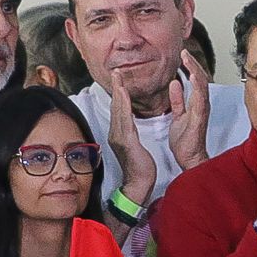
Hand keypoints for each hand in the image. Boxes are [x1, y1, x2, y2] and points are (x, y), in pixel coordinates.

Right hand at [107, 73, 157, 206]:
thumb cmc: (140, 169)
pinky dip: (123, 105)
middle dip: (116, 88)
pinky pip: (124, 119)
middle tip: (115, 71)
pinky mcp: (126, 141)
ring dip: (118, 92)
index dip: (118, 94)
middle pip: (116, 106)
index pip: (119, 110)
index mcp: (120, 135)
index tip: (119, 80)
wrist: (139, 185)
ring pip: (118, 110)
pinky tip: (123, 94)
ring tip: (118, 77)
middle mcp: (116, 134)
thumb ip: (131, 136)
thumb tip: (130, 128)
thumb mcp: (136, 148)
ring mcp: (120, 137)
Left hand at [167, 50, 212, 171]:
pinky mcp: (199, 118)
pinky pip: (200, 99)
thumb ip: (178, 100)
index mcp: (196, 103)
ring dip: (194, 70)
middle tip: (183, 51)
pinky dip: (197, 86)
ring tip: (187, 58)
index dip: (190, 66)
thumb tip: (175, 83)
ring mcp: (202, 110)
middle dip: (192, 63)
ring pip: (202, 85)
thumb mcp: (178, 116)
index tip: (182, 54)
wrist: (189, 158)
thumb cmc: (186, 141)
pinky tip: (192, 76)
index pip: (195, 80)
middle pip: (201, 78)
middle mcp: (201, 104)